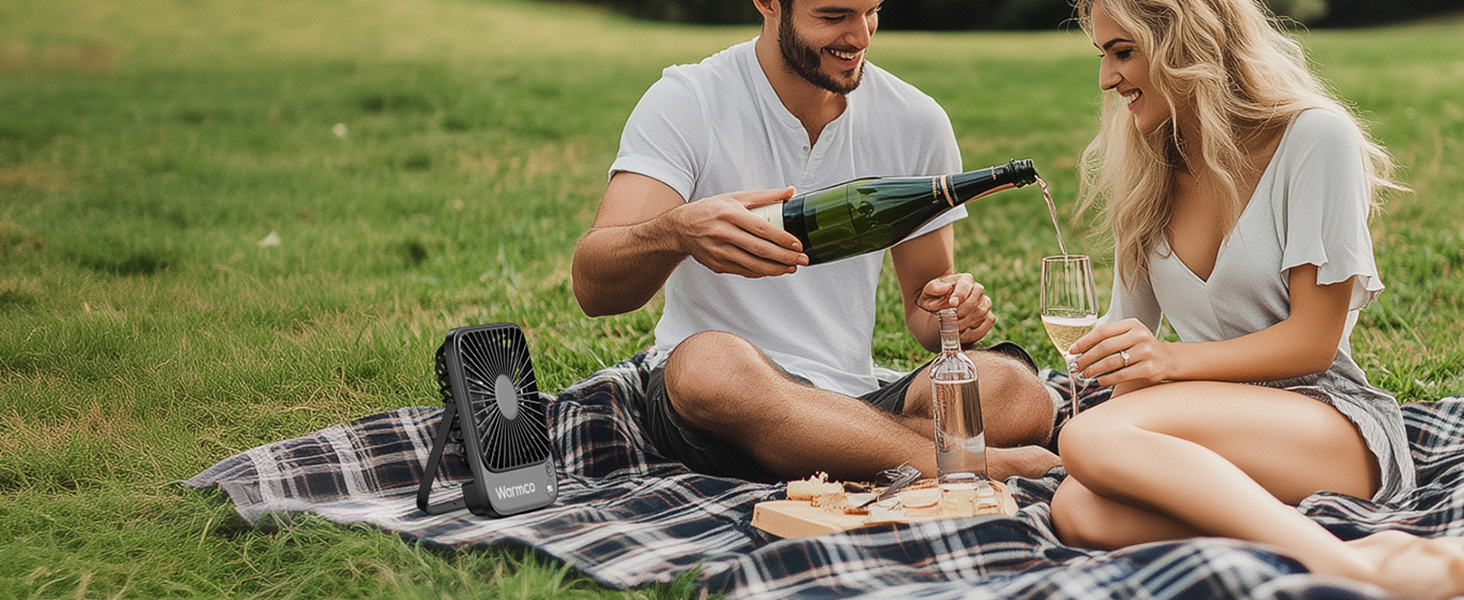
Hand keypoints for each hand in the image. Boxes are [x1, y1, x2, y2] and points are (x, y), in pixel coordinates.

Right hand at [670, 187, 807, 276]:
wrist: (681, 228)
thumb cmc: (711, 210)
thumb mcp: (735, 197)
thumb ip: (764, 196)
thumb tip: (791, 192)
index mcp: (730, 214)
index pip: (762, 228)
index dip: (782, 238)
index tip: (798, 244)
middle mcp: (723, 234)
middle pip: (760, 249)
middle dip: (785, 257)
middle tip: (802, 260)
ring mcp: (719, 252)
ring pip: (753, 264)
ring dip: (776, 269)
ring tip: (792, 267)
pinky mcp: (717, 264)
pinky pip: (744, 271)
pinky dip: (761, 272)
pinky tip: (774, 270)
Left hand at [916, 273, 996, 345]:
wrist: (938, 305)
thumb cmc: (934, 296)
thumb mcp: (928, 291)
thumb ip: (934, 288)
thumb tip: (947, 289)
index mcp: (963, 279)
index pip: (965, 285)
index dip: (960, 295)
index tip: (952, 304)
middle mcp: (976, 289)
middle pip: (976, 299)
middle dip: (963, 312)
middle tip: (951, 320)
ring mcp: (984, 302)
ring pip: (983, 311)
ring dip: (968, 323)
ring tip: (955, 328)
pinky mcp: (987, 315)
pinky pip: (989, 322)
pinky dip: (976, 331)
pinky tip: (963, 335)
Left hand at [1069, 318, 1173, 387]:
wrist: (1168, 359)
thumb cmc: (1141, 347)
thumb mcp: (1129, 335)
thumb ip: (1109, 337)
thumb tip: (1078, 349)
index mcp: (1132, 324)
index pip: (1102, 331)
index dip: (1084, 341)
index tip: (1072, 350)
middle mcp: (1140, 336)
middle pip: (1105, 347)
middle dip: (1086, 358)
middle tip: (1076, 366)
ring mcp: (1146, 352)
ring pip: (1112, 362)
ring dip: (1094, 370)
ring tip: (1085, 374)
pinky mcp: (1149, 368)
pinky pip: (1122, 375)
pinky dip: (1107, 379)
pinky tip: (1099, 381)